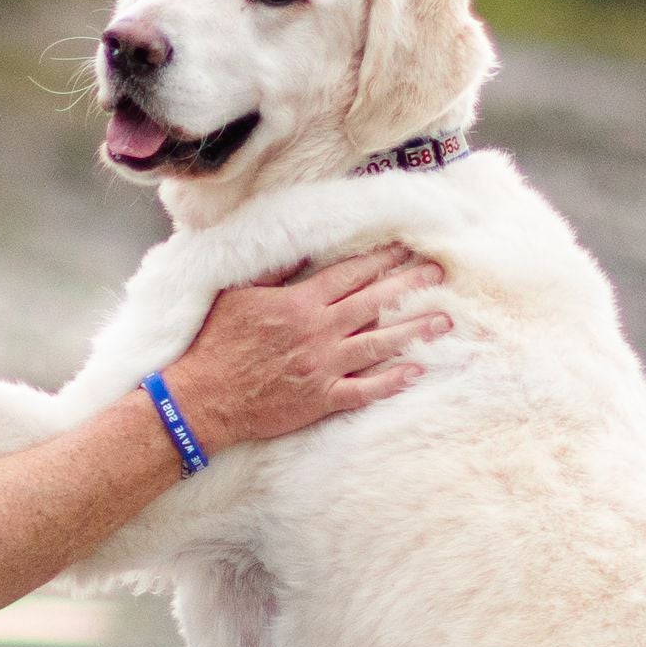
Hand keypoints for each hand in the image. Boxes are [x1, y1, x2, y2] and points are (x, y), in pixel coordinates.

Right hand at [159, 244, 451, 454]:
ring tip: (443, 320)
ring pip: (378, 344)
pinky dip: (391, 382)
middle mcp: (317, 333)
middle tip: (439, 272)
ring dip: (413, 331)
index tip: (405, 247)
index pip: (349, 274)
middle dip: (409, 284)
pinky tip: (416, 371)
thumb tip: (303, 250)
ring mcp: (322, 368)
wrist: (202, 399)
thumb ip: (273, 273)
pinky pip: (364, 390)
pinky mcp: (320, 399)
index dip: (380, 258)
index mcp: (298, 303)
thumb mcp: (236, 296)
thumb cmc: (214, 344)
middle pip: (373, 302)